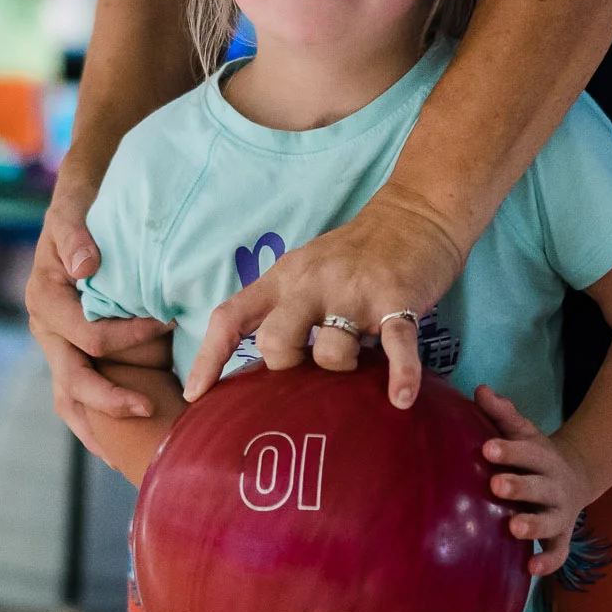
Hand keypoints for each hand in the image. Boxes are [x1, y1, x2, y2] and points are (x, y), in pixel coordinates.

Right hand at [24, 170, 171, 450]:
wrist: (78, 208)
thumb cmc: (82, 208)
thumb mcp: (74, 211)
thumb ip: (74, 236)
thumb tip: (83, 266)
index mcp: (45, 301)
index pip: (86, 336)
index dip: (127, 336)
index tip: (166, 324)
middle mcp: (46, 331)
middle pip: (73, 381)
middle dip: (111, 400)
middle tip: (151, 412)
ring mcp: (57, 349)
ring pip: (70, 400)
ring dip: (100, 428)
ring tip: (128, 459)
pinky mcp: (71, 356)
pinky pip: (78, 398)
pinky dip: (99, 422)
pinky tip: (121, 448)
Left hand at [183, 184, 464, 408]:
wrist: (416, 213)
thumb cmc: (357, 254)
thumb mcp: (306, 269)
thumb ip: (284, 308)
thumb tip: (267, 370)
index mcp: (283, 278)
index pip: (230, 316)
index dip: (208, 357)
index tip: (195, 396)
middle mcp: (311, 284)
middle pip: (275, 342)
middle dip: (286, 369)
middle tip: (308, 373)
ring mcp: (354, 292)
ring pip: (331, 351)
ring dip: (341, 370)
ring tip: (359, 364)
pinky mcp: (397, 299)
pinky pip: (396, 346)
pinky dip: (400, 375)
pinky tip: (400, 399)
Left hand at [477, 386, 600, 577]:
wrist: (574, 477)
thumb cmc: (533, 456)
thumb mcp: (523, 432)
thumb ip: (502, 414)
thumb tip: (480, 390)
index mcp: (542, 457)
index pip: (527, 452)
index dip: (509, 451)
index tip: (487, 449)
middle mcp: (553, 485)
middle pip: (538, 486)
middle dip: (519, 486)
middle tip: (496, 486)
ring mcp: (559, 513)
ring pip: (549, 521)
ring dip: (533, 524)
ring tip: (512, 528)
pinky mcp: (560, 537)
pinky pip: (558, 552)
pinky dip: (549, 561)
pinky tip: (531, 570)